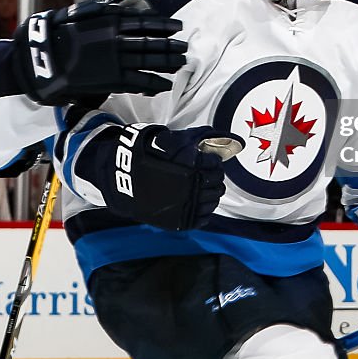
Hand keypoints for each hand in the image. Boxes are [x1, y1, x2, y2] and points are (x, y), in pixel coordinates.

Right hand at [13, 0, 186, 104]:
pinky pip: (139, 81)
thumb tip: (119, 5)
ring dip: (167, 63)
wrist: (43, 59)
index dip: (164, 25)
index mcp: (110, 21)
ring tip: (181, 64)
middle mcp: (118, 39)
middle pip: (152, 42)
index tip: (178, 26)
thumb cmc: (57, 33)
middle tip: (185, 48)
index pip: (145, 22)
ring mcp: (116, 59)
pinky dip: (154, 83)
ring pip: (149, 60)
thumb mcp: (79, 12)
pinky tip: (165, 84)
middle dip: (170, 46)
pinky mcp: (112, 79)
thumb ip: (101, 9)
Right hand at [88, 124, 242, 229]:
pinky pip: (203, 218)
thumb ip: (205, 138)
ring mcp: (185, 206)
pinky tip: (194, 200)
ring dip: (209, 193)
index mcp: (191, 166)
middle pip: (217, 184)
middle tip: (204, 174)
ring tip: (199, 187)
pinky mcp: (179, 221)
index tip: (207, 161)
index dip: (213, 162)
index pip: (216, 166)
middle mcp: (191, 187)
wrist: (123, 178)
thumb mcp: (175, 139)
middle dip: (213, 177)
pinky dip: (202, 210)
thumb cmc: (149, 155)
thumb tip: (234, 141)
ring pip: (212, 202)